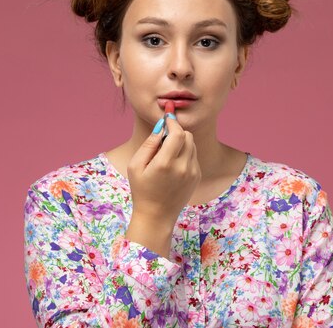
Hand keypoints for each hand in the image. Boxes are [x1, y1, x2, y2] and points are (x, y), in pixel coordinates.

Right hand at [125, 114, 200, 255]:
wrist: (157, 215)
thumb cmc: (142, 189)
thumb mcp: (136, 166)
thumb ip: (149, 144)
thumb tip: (160, 126)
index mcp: (165, 163)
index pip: (177, 133)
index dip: (172, 122)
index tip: (167, 117)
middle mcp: (182, 167)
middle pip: (187, 136)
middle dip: (176, 131)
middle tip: (164, 137)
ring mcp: (192, 172)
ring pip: (192, 144)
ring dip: (181, 142)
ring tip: (167, 154)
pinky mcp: (196, 176)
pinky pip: (193, 156)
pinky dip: (184, 153)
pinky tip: (173, 165)